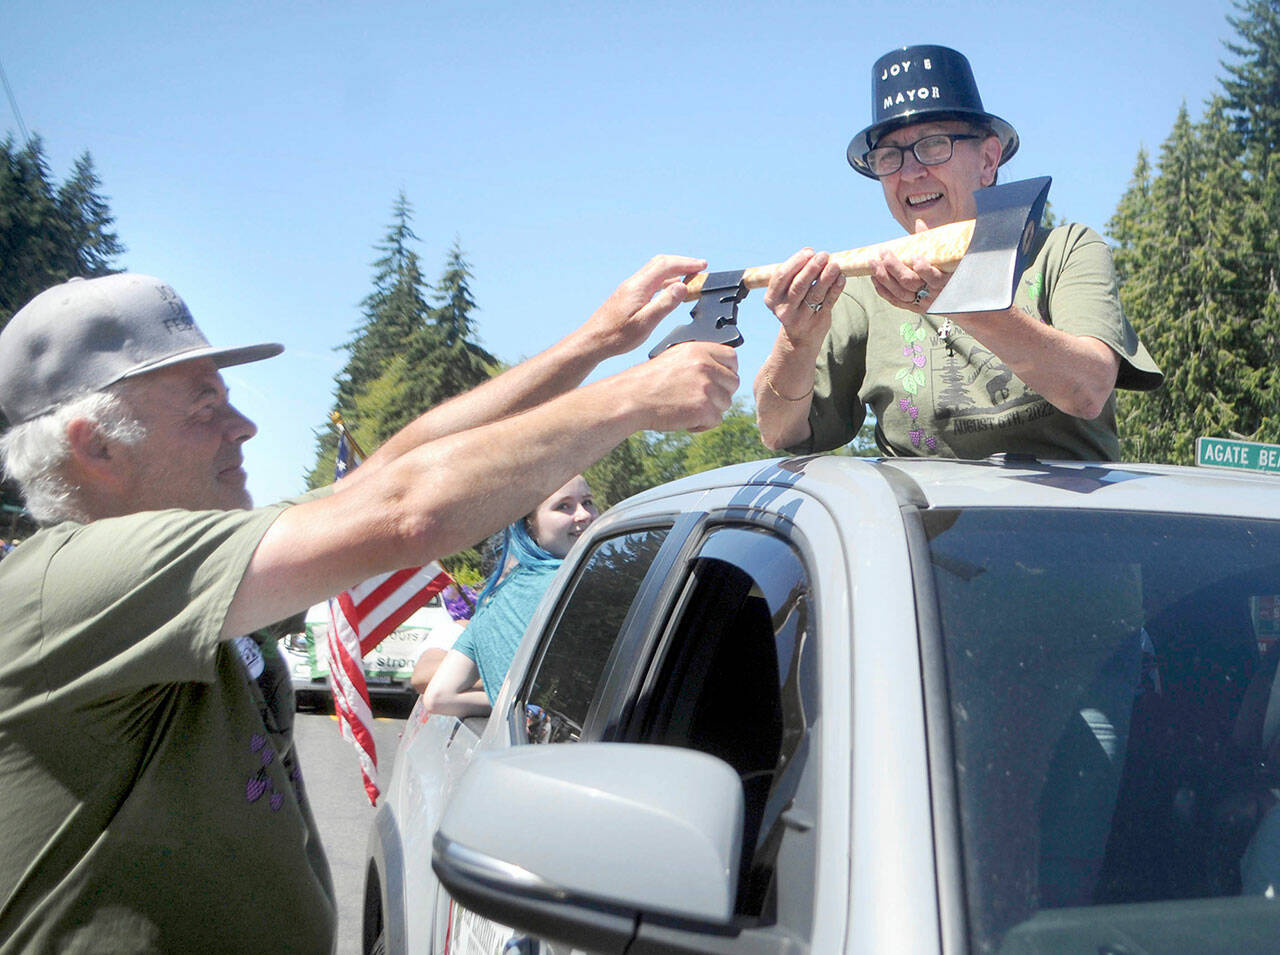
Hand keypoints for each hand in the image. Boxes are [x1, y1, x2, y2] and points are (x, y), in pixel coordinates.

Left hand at [582, 254, 707, 356]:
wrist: (593, 341)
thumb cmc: (616, 336)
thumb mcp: (645, 323)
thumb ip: (664, 304)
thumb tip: (682, 286)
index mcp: (639, 286)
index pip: (666, 265)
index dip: (686, 263)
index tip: (702, 266)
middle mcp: (633, 283)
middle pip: (660, 263)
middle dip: (682, 263)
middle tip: (699, 268)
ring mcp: (630, 288)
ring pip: (655, 271)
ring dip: (674, 271)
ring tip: (690, 278)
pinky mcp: (628, 296)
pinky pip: (650, 281)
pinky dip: (665, 280)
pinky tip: (670, 290)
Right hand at [621, 340, 738, 433]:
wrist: (631, 399)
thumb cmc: (649, 381)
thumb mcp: (675, 357)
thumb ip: (700, 360)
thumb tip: (722, 370)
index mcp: (699, 350)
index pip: (732, 358)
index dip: (727, 371)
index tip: (719, 380)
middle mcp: (705, 367)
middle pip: (733, 383)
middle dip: (720, 393)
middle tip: (699, 398)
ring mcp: (706, 388)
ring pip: (726, 403)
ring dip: (711, 410)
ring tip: (687, 408)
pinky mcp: (703, 409)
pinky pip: (716, 420)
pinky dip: (702, 424)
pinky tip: (685, 419)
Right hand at [763, 249, 845, 348]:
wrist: (798, 338)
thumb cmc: (794, 305)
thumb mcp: (787, 292)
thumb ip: (797, 274)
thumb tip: (812, 254)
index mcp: (772, 299)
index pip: (781, 277)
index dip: (796, 262)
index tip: (809, 252)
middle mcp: (784, 309)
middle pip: (798, 286)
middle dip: (811, 268)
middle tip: (823, 255)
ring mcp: (801, 318)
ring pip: (815, 295)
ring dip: (826, 278)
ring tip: (835, 265)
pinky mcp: (817, 322)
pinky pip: (828, 302)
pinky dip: (836, 289)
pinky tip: (841, 278)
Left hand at [870, 219, 948, 313]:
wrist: (959, 300)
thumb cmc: (952, 272)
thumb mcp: (946, 258)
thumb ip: (932, 242)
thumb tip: (918, 223)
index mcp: (945, 281)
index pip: (934, 278)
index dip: (924, 269)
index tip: (916, 257)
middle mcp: (933, 294)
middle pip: (910, 283)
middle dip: (895, 267)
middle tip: (884, 253)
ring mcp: (922, 302)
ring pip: (899, 293)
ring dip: (884, 277)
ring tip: (874, 263)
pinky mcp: (913, 307)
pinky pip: (895, 300)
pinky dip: (883, 290)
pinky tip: (874, 278)